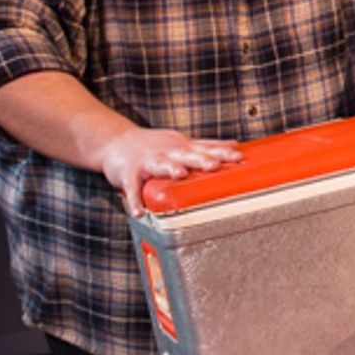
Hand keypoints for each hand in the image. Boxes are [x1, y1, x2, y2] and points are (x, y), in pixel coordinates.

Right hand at [99, 127, 241, 217]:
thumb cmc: (154, 145)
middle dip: (200, 159)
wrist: (115, 141)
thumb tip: (234, 144)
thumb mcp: (182, 142)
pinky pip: (132, 188)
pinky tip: (139, 212)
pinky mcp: (128, 172)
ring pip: (160, 164)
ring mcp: (147, 160)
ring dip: (170, 168)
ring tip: (180, 174)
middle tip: (214, 165)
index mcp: (182, 147)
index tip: (238, 157)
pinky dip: (134, 200)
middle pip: (186, 154)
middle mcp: (167, 151)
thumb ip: (207, 145)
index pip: (205, 148)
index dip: (221, 152)